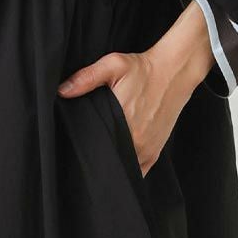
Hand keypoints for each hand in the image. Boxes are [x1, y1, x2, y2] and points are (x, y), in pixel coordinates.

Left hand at [56, 48, 184, 176]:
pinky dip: (126, 169)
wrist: (175, 72)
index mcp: (122, 123)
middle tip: (84, 152)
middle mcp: (136, 141)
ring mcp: (146, 150)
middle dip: (95, 158)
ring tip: (100, 156)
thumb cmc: (143, 69)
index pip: (95, 147)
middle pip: (107, 160)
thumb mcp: (113, 65)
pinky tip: (116, 161)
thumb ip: (87, 78)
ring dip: (111, 165)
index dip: (83, 150)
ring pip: (122, 169)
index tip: (74, 147)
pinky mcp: (154, 153)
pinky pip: (137, 172)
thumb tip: (62, 90)